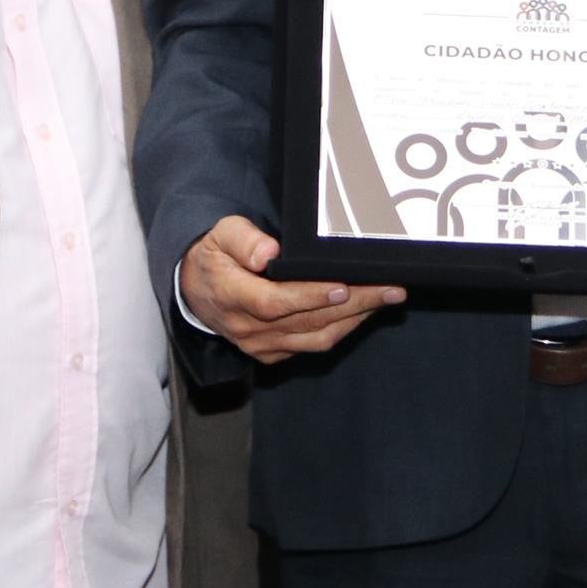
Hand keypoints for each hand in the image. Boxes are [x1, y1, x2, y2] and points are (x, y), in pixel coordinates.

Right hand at [183, 216, 400, 362]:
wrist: (196, 290)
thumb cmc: (215, 256)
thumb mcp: (220, 234)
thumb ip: (243, 239)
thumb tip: (268, 252)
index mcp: (231, 295)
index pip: (273, 303)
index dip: (310, 297)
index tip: (343, 286)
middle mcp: (246, 327)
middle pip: (307, 320)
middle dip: (354, 304)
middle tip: (390, 288)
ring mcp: (260, 344)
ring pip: (316, 337)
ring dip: (356, 319)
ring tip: (387, 297)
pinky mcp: (272, 352)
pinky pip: (313, 345)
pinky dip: (342, 328)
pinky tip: (364, 310)